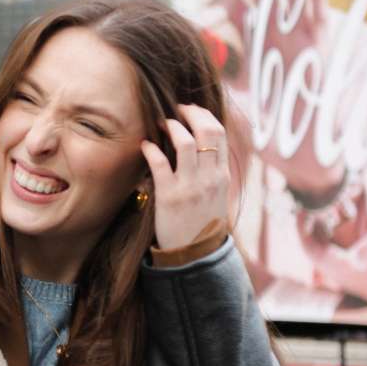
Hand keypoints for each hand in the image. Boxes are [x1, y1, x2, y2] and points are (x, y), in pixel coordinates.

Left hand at [140, 104, 228, 250]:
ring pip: (185, 143)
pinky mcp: (169, 196)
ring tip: (160, 124)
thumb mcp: (216, 194)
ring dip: (171, 127)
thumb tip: (201, 145)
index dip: (204, 115)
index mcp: (222, 175)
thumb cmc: (202, 222)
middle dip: (191, 113)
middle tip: (176, 109)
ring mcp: (190, 186)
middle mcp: (209, 177)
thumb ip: (212, 170)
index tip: (191, 110)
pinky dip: (150, 149)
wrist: (194, 255)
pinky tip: (144, 145)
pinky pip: (159, 164)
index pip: (220, 133)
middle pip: (207, 131)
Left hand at [216, 0, 341, 197]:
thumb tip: (186, 83)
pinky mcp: (321, 49)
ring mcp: (300, 36)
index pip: (235, 4)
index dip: (216, 0)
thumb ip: (223, 85)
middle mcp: (279, 32)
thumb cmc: (274, 134)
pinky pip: (316, 11)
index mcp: (258, 40)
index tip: (200, 6)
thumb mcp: (241, 104)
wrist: (305, 161)